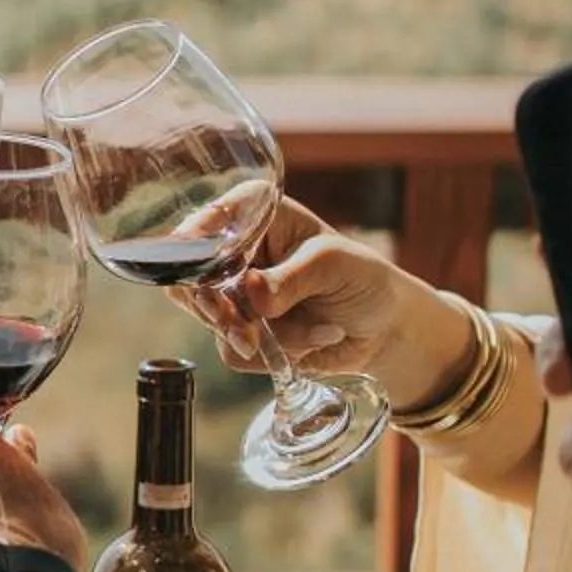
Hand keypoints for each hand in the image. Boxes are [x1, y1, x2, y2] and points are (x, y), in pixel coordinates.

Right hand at [182, 194, 477, 410]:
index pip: (202, 226)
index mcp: (253, 216)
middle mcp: (235, 254)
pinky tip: (310, 343)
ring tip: (309, 335)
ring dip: (261, 337)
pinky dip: (274, 356)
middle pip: (189, 281)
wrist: (382, 328)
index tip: (209, 283)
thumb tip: (251, 293)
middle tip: (248, 331)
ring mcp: (235, 297)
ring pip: (213, 322)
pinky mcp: (243, 334)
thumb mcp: (334, 265)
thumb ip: (292, 278)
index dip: (193, 254)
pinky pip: (234, 352)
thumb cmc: (362, 278)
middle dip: (220, 311)